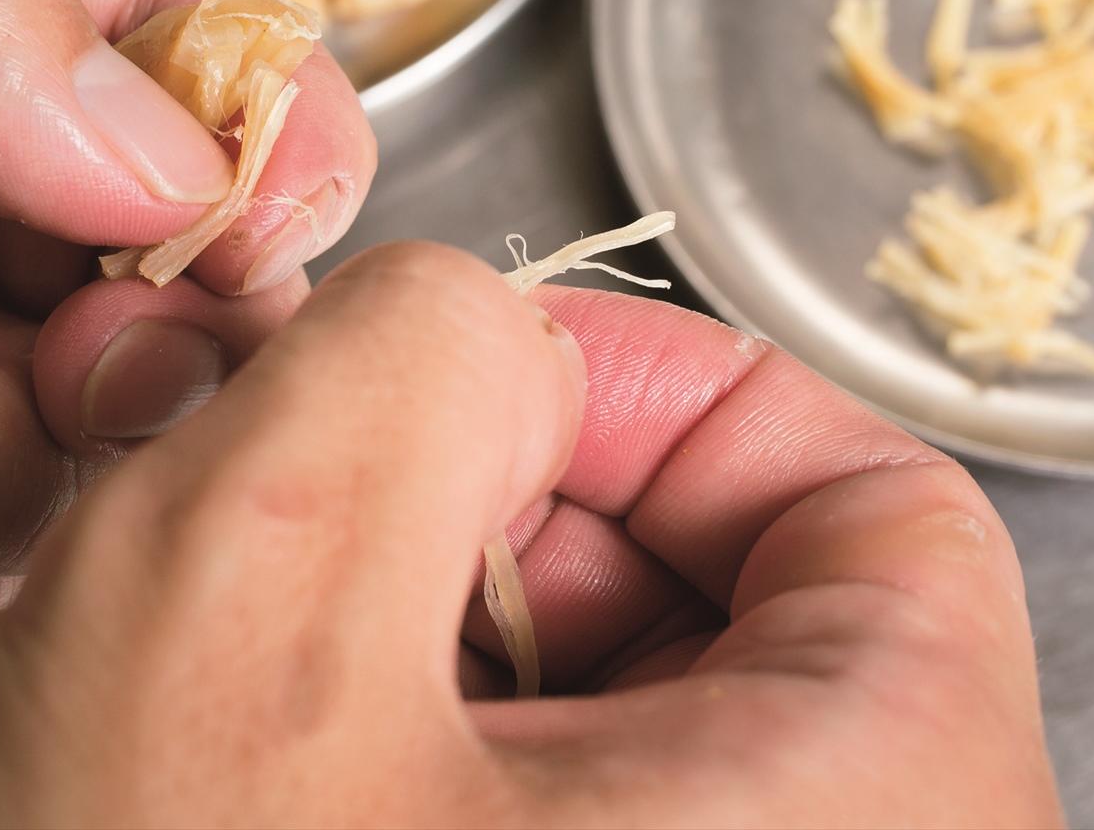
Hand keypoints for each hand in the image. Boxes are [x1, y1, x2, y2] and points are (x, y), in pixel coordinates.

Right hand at [0, 244, 1061, 829]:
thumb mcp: (248, 580)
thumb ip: (400, 350)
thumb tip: (465, 324)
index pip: (879, 508)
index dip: (660, 394)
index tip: (466, 385)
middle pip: (713, 611)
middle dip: (473, 511)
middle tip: (285, 511)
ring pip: (579, 726)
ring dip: (386, 634)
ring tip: (214, 656)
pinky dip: (361, 759)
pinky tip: (217, 769)